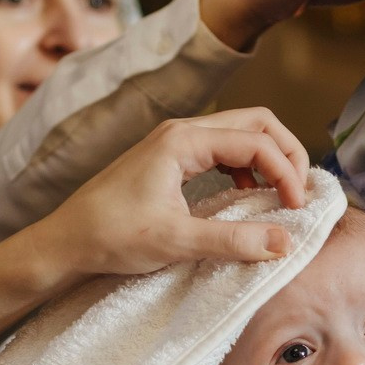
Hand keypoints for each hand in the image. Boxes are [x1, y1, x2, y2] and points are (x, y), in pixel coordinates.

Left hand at [28, 109, 308, 281]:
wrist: (65, 241)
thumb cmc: (110, 236)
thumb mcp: (176, 242)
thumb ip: (234, 241)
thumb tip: (285, 242)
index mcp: (183, 140)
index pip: (257, 141)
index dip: (286, 172)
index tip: (295, 210)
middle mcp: (182, 132)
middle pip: (255, 122)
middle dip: (287, 152)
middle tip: (300, 191)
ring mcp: (175, 143)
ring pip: (240, 132)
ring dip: (268, 157)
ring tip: (279, 194)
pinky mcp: (170, 159)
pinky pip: (222, 149)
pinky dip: (246, 166)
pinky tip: (246, 194)